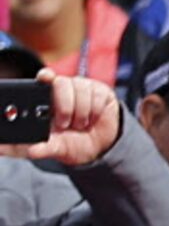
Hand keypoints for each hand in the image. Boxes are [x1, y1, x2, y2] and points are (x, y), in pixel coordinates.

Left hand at [0, 72, 121, 167]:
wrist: (102, 149)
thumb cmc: (73, 144)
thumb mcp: (51, 149)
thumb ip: (29, 148)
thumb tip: (0, 149)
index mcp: (48, 98)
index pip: (44, 78)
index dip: (45, 76)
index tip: (44, 78)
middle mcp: (65, 90)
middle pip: (62, 83)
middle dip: (64, 107)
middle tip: (65, 124)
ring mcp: (83, 89)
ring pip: (81, 91)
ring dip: (81, 114)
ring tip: (80, 125)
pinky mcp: (101, 92)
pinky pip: (97, 97)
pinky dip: (95, 112)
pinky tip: (92, 119)